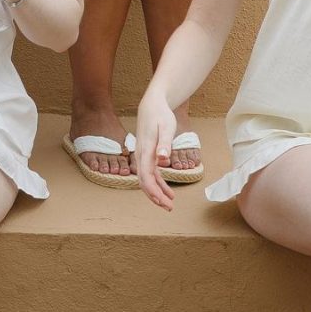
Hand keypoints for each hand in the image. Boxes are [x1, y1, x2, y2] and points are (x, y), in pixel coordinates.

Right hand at [134, 89, 177, 212]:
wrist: (153, 104)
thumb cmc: (161, 115)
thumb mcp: (167, 127)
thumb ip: (165, 144)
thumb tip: (162, 160)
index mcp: (145, 150)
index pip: (146, 176)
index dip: (153, 191)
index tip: (163, 202)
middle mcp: (141, 155)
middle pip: (144, 181)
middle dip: (155, 196)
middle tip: (168, 207)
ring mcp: (143, 156)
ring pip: (147, 179)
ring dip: (157, 192)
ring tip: (169, 203)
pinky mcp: (147, 155)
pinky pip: (151, 173)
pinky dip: (158, 183)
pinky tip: (167, 190)